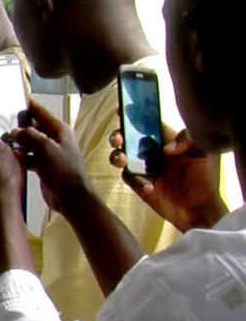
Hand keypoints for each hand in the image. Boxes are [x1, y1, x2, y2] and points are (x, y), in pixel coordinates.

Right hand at [11, 100, 91, 214]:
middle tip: (1, 123)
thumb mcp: (45, 148)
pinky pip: (29, 156)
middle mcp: (55, 139)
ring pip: (30, 142)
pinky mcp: (44, 165)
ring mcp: (49, 152)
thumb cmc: (63, 171)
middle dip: (19, 126)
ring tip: (3, 141)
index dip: (27, 104)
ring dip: (18, 142)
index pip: (41, 111)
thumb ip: (29, 135)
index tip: (13, 98)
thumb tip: (15, 131)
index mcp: (59, 130)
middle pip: (34, 127)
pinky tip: (11, 157)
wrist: (71, 197)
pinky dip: (21, 156)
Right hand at [109, 127, 227, 231]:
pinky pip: (129, 178)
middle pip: (128, 138)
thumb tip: (167, 148)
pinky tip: (149, 187)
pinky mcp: (139, 185)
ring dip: (116, 156)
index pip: (148, 124)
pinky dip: (136, 181)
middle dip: (118, 135)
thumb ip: (190, 140)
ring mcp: (144, 168)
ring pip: (121, 156)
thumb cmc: (205, 179)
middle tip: (118, 139)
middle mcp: (152, 152)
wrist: (200, 209)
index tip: (122, 111)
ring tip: (122, 160)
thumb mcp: (205, 153)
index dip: (134, 116)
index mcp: (166, 141)